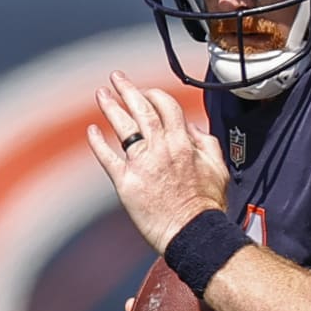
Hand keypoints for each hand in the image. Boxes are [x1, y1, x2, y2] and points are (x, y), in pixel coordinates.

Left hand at [87, 71, 229, 253]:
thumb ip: (205, 143)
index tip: (147, 92)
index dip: (154, 95)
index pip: (166, 106)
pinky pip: (108, 157)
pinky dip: (98, 142)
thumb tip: (192, 128)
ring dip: (111, 107)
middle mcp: (160, 148)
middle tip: (116, 78)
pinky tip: (93, 131)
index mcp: (182, 142)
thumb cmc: (207, 206)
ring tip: (103, 94)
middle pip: (141, 109)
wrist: (193, 233)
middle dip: (127, 90)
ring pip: (123, 126)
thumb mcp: (217, 168)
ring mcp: (141, 163)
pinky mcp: (126, 182)